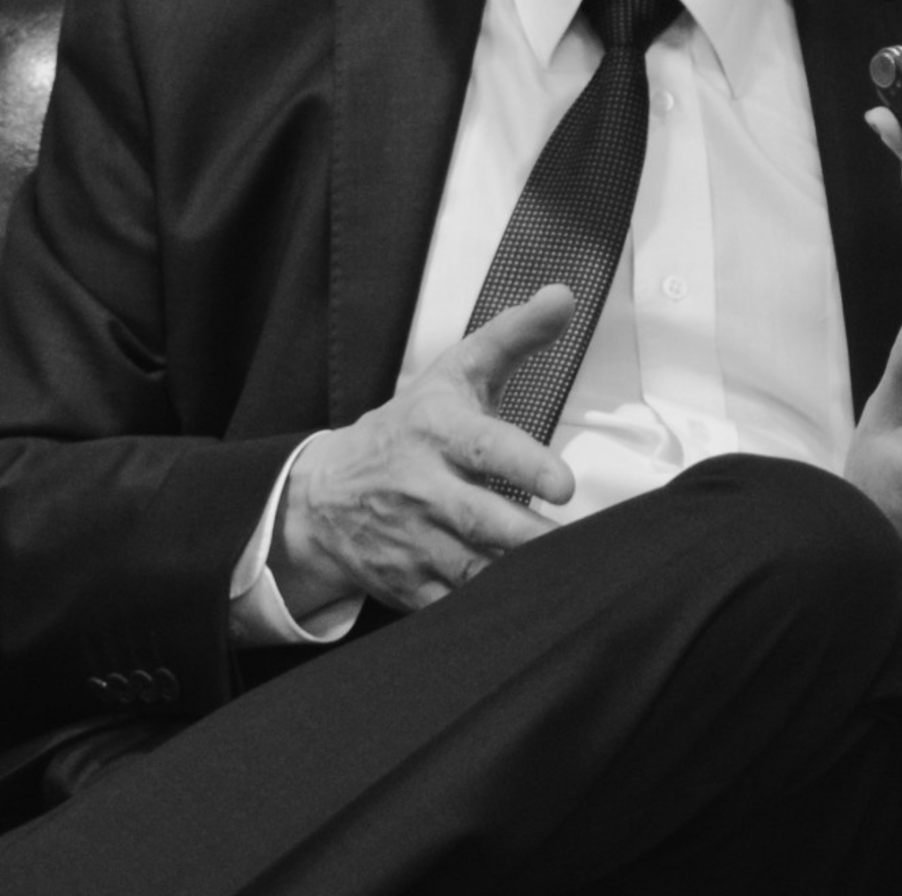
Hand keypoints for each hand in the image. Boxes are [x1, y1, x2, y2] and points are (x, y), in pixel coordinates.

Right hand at [271, 284, 576, 615]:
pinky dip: (490, 607)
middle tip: (576, 542)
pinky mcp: (412, 585)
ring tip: (564, 573)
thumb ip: (514, 335)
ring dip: (519, 575)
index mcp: (437, 430)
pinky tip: (528, 601)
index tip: (564, 484)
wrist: (325, 494)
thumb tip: (563, 295)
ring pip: (476, 569)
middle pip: (483, 520)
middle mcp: (424, 487)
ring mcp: (415, 541)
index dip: (525, 465)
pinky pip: (457, 605)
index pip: (484, 447)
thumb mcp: (456, 370)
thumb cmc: (407, 426)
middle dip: (529, 536)